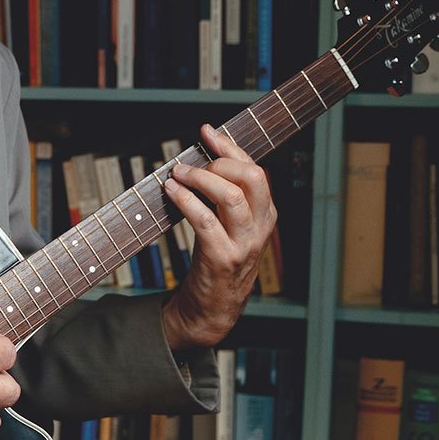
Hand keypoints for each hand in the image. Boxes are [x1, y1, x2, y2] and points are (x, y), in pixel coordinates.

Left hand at [159, 123, 277, 349]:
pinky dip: (187, 201)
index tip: (206, 131)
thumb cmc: (217, 259)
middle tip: (191, 162)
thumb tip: (201, 156)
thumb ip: (223, 194)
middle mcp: (261, 226)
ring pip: (232, 196)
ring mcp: (244, 243)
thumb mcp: (230, 224)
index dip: (231, 146)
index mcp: (266, 214)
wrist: (214, 308)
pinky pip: (205, 221)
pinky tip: (172, 192)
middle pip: (253, 177)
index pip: (256, 169)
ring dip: (201, 178)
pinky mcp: (222, 258)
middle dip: (220, 160)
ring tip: (177, 173)